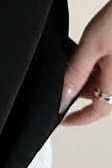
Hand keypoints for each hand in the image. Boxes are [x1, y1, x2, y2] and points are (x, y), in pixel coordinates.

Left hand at [61, 0, 111, 124]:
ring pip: (105, 80)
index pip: (98, 111)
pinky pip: (110, 68)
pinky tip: (89, 49)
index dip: (79, 118)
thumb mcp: (90, 46)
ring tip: (75, 57)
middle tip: (61, 75)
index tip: (64, 120)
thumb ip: (76, 72)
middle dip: (80, 88)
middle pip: (100, 94)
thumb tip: (63, 96)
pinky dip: (97, 65)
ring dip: (88, 75)